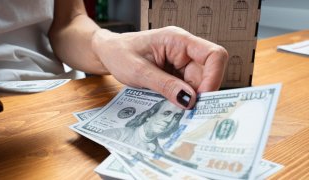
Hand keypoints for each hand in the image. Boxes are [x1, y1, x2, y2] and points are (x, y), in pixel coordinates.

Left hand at [91, 26, 227, 108]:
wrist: (109, 52)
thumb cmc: (120, 53)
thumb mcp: (139, 71)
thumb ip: (165, 85)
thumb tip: (189, 100)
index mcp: (178, 40)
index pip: (213, 54)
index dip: (214, 76)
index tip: (202, 98)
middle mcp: (184, 50)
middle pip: (208, 73)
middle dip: (200, 94)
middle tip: (188, 113)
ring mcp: (181, 62)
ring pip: (199, 83)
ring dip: (190, 99)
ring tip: (175, 111)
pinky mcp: (176, 73)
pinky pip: (187, 88)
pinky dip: (182, 99)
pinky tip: (171, 105)